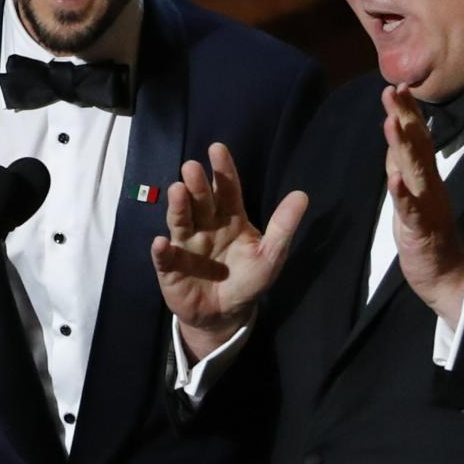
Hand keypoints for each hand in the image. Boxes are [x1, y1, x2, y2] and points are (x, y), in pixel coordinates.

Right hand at [151, 143, 307, 360]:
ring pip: (180, 221)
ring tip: (177, 190)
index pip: (226, 190)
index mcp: (230, 219)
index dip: (223, 171)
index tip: (217, 149)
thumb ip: (283, 227)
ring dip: (177, 207)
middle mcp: (205, 226)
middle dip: (196, 184)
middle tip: (192, 167)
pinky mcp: (171, 268)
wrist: (225, 314)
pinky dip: (162, 252)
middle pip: (200, 201)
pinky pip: (165, 259)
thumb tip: (302, 195)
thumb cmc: (247, 280)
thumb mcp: (270, 255)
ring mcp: (186, 245)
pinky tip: (162, 243)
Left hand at [382, 85, 463, 324]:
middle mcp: (430, 184)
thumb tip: (399, 138)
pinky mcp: (420, 228)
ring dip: (402, 146)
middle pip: (417, 145)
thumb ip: (407, 166)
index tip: (396, 86)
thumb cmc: (429, 233)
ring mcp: (427, 204)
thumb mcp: (413, 194)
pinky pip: (411, 209)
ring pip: (414, 171)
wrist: (446, 274)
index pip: (417, 138)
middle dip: (404, 117)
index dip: (408, 112)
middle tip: (393, 89)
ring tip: (391, 122)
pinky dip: (403, 194)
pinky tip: (394, 180)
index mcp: (426, 177)